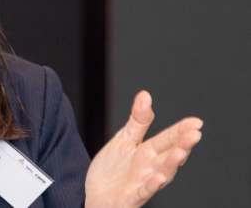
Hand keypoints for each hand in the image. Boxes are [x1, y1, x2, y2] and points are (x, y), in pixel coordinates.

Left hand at [85, 91, 202, 207]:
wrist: (94, 193)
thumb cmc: (113, 169)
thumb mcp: (124, 139)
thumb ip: (138, 120)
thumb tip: (145, 95)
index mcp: (148, 152)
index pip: (167, 139)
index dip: (181, 130)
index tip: (196, 122)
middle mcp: (149, 168)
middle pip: (168, 155)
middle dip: (182, 145)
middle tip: (194, 134)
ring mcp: (141, 183)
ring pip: (161, 174)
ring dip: (171, 164)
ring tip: (181, 152)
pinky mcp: (130, 198)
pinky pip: (142, 192)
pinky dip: (150, 186)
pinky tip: (158, 178)